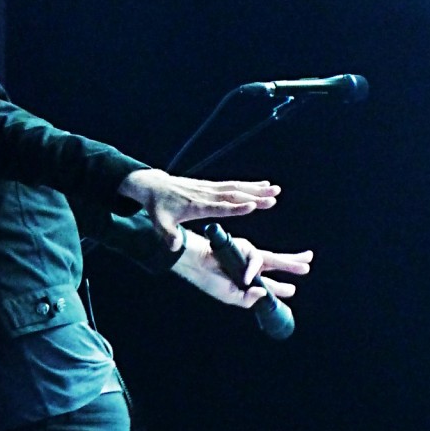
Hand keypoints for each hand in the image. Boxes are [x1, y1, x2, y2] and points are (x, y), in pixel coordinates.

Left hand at [118, 168, 278, 251]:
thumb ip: (168, 235)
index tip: (252, 206)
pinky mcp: (211, 186)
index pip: (219, 207)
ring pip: (237, 188)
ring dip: (257, 188)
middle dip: (254, 196)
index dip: (235, 207)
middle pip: (233, 196)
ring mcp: (209, 189)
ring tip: (275, 189)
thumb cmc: (158, 207)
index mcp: (196, 206)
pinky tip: (264, 183)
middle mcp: (206, 195)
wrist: (153, 186)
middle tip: (273, 198)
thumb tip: (174, 247)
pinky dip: (249, 184)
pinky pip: (233, 185)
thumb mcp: (159, 223)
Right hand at [171, 227, 312, 309]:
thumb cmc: (209, 280)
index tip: (292, 289)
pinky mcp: (244, 247)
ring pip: (273, 259)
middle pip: (275, 265)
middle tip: (307, 266)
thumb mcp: (230, 296)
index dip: (280, 288)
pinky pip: (256, 259)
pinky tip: (249, 276)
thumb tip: (264, 292)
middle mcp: (250, 266)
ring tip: (305, 265)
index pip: (267, 283)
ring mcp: (248, 256)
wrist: (195, 263)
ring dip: (290, 262)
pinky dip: (254, 268)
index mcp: (246, 280)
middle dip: (292, 265)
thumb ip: (247, 299)